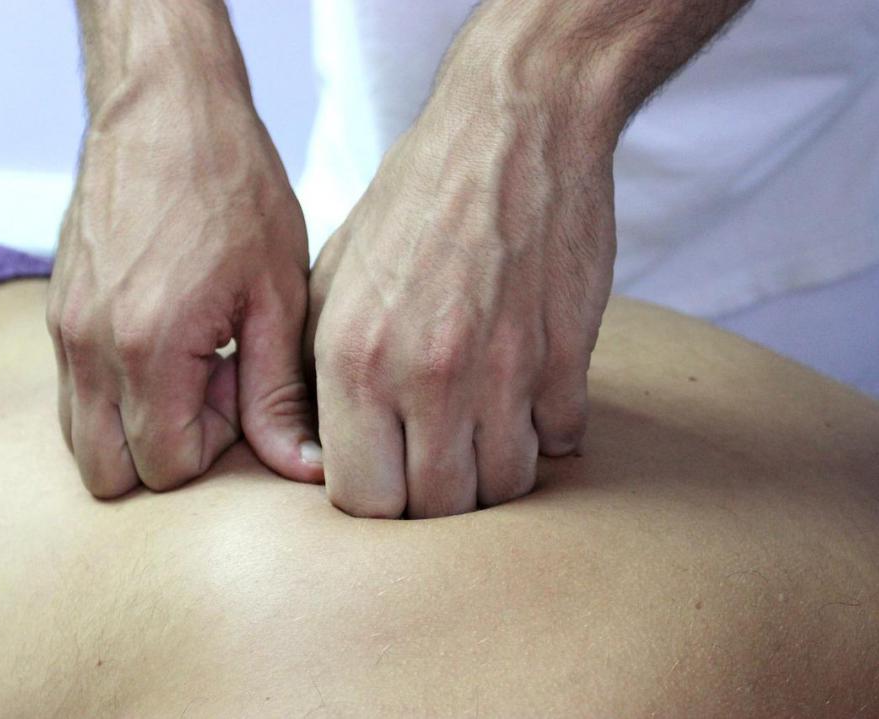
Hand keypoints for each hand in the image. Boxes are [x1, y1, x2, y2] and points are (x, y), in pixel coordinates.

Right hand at [47, 89, 321, 497]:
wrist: (166, 109)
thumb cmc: (232, 189)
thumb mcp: (275, 294)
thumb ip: (278, 394)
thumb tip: (301, 468)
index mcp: (147, 350)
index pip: (167, 468)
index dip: (214, 443)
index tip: (242, 381)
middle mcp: (88, 350)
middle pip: (110, 473)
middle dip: (167, 452)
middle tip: (215, 386)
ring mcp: (62, 331)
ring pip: (82, 438)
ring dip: (136, 426)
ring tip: (191, 362)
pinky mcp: (56, 310)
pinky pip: (72, 392)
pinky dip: (114, 394)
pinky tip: (163, 341)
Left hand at [306, 71, 615, 518]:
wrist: (512, 128)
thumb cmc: (412, 202)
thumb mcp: (331, 277)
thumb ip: (312, 372)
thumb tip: (311, 452)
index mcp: (354, 358)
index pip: (361, 501)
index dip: (374, 502)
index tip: (386, 478)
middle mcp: (426, 374)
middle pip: (436, 508)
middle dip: (434, 501)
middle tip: (436, 462)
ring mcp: (505, 369)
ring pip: (505, 486)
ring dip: (493, 474)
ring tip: (481, 433)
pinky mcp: (568, 355)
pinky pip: (562, 440)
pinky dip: (547, 433)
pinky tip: (529, 396)